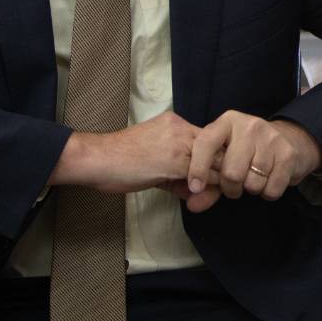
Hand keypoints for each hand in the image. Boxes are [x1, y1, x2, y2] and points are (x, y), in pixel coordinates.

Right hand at [52, 109, 207, 194]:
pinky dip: (206, 188)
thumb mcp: (154, 162)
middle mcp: (181, 127)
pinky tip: (200, 197)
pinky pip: (203, 176)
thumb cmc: (120, 162)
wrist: (99, 159)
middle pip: (218, 147)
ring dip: (217, 180)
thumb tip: (195, 190)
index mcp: (175, 123)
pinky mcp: (175, 161)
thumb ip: (177, 173)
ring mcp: (180, 143)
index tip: (215, 175)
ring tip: (213, 194)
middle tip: (222, 187)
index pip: (209, 140)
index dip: (215, 159)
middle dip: (221, 169)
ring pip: (214, 161)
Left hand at [184, 111, 321, 209]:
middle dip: (230, 188)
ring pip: (252, 183)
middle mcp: (249, 126)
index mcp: (228, 122)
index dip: (197, 168)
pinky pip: (272, 189)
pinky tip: (269, 180)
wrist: (291, 137)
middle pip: (231, 173)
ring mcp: (271, 139)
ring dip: (250, 190)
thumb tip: (193, 205)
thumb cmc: (248, 148)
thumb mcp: (225, 154)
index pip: (206, 143)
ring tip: (253, 179)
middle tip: (233, 186)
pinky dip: (267, 193)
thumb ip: (206, 180)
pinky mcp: (288, 154)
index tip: (195, 188)